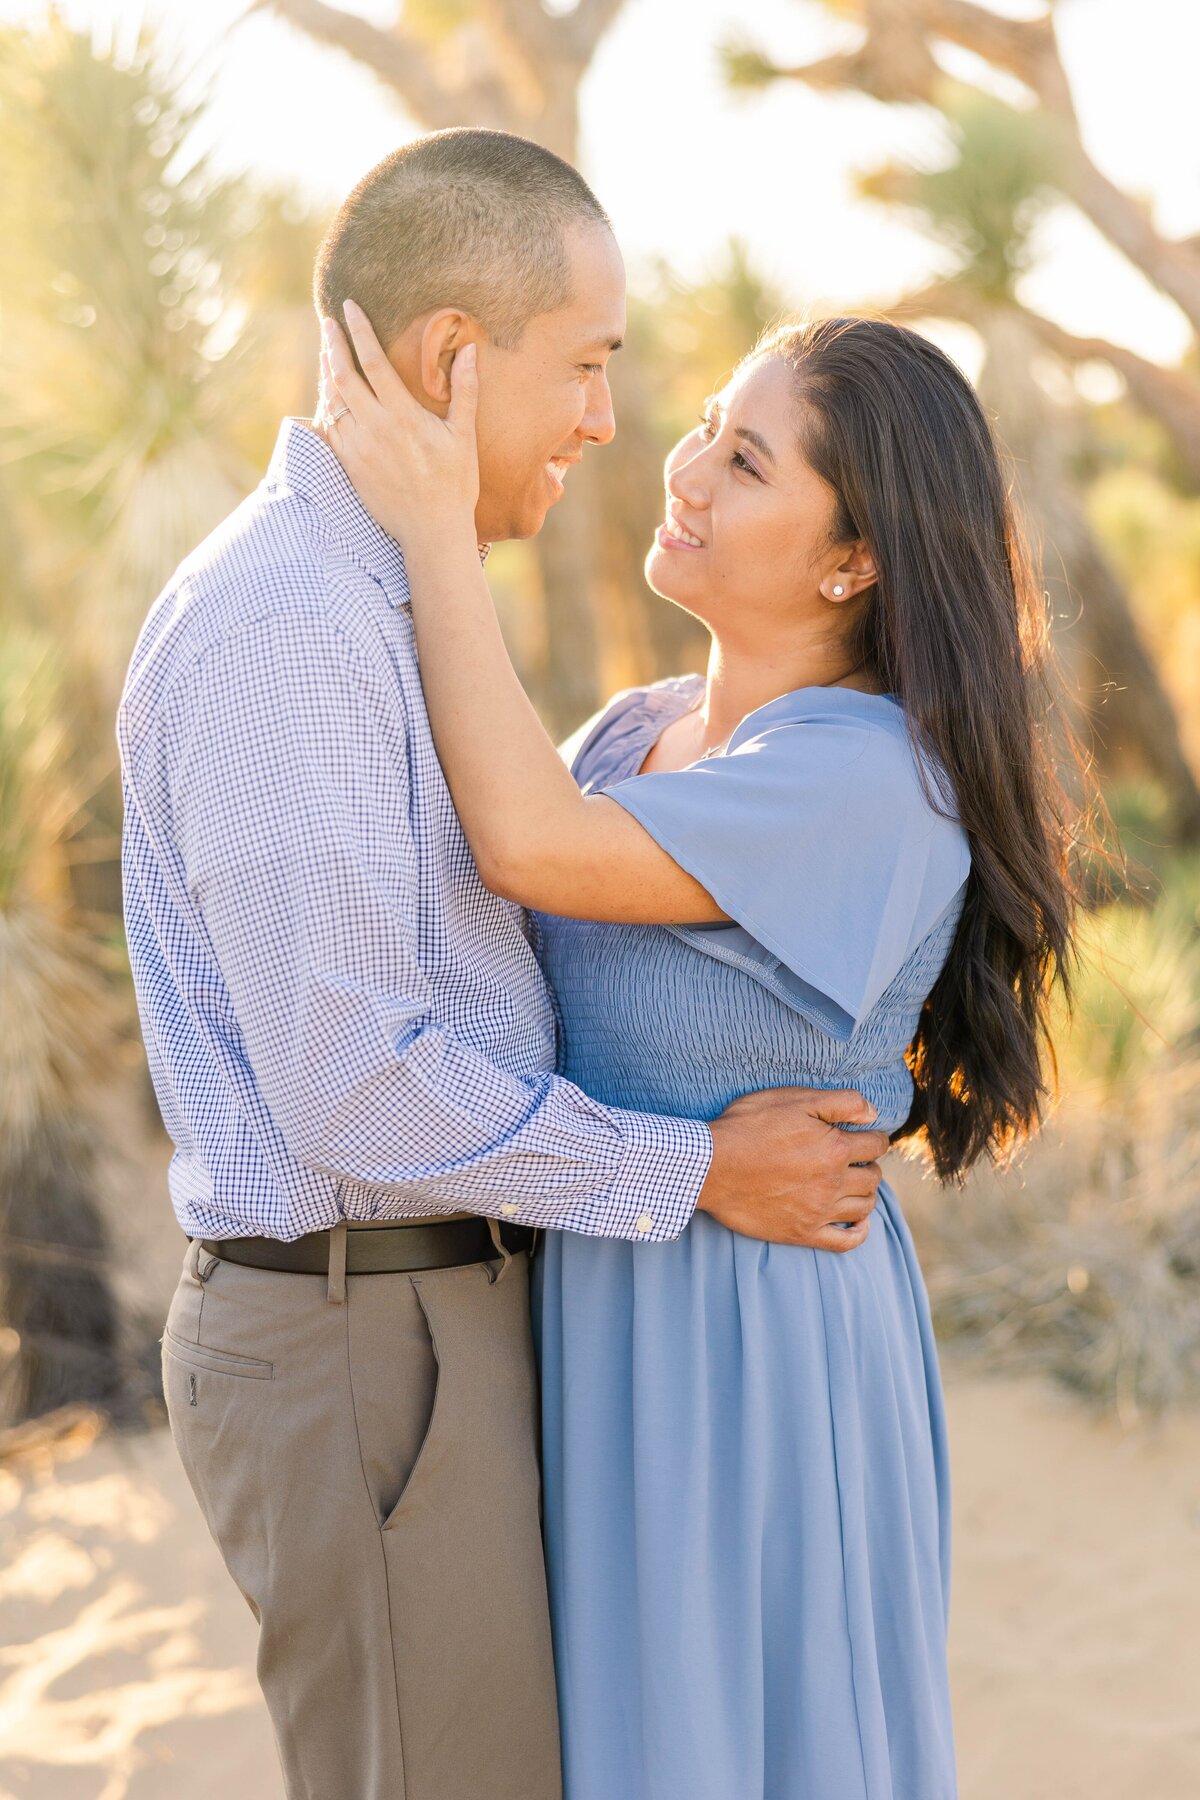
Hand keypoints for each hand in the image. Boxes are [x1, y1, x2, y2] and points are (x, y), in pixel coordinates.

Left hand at [319, 301, 480, 547]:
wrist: (432, 531)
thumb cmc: (454, 484)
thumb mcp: (463, 436)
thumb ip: (465, 391)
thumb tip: (468, 350)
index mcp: (403, 416)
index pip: (373, 362)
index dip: (359, 330)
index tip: (348, 307)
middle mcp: (375, 429)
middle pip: (343, 376)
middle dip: (333, 345)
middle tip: (328, 324)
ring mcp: (358, 449)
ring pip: (333, 401)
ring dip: (327, 374)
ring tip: (327, 353)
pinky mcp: (350, 466)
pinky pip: (330, 428)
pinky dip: (327, 406)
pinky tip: (329, 395)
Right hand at [699, 1087, 886, 1251]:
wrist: (711, 1166)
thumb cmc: (748, 1127)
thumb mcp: (793, 1099)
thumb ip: (840, 1102)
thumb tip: (873, 1114)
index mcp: (835, 1148)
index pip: (875, 1145)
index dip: (875, 1137)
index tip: (867, 1136)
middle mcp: (833, 1182)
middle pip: (872, 1177)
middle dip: (870, 1165)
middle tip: (857, 1160)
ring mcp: (819, 1211)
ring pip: (864, 1207)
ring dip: (866, 1193)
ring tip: (854, 1184)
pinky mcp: (802, 1232)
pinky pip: (845, 1241)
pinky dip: (859, 1232)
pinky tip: (859, 1222)